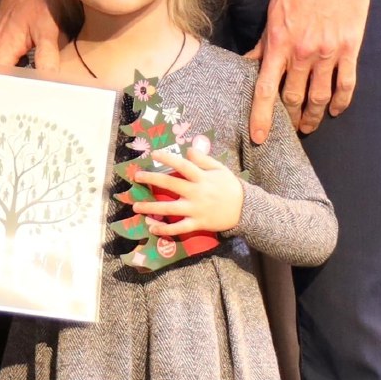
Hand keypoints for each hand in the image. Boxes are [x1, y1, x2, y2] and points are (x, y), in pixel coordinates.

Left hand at [128, 144, 245, 238]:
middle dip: (152, 180)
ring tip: (136, 206)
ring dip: (151, 207)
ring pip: (170, 209)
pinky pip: (179, 228)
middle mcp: (196, 193)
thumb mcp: (220, 169)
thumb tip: (188, 150)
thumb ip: (203, 159)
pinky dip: (165, 230)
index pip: (182, 166)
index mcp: (202, 178)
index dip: (168, 159)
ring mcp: (195, 210)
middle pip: (171, 185)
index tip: (153, 154)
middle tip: (137, 176)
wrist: (244, 209)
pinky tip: (152, 228)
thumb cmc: (229, 186)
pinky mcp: (197, 224)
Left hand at [248, 0, 370, 142]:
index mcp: (279, 43)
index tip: (260, 138)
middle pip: (293, 98)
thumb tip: (248, 64)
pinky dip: (341, 102)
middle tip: (288, 130)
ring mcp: (328, 52)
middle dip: (289, 118)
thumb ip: (264, 43)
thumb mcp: (273, 11)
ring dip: (313, 116)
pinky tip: (336, 110)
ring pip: (319, 96)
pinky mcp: (349, 48)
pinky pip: (346, 84)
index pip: (266, 89)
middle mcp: (303, 53)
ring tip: (309, 125)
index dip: (262, 117)